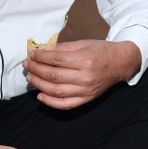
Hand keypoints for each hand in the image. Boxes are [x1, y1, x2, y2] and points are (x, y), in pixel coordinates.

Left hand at [24, 39, 140, 109]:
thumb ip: (63, 48)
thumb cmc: (101, 51)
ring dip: (39, 84)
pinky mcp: (86, 99)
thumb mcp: (83, 44)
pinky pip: (65, 104)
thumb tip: (42, 50)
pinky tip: (40, 96)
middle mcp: (85, 77)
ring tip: (30, 78)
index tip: (32, 55)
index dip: (41, 57)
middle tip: (27, 65)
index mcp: (85, 60)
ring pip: (56, 90)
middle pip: (54, 75)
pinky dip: (51, 102)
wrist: (120, 63)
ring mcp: (86, 90)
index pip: (56, 59)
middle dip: (36, 69)